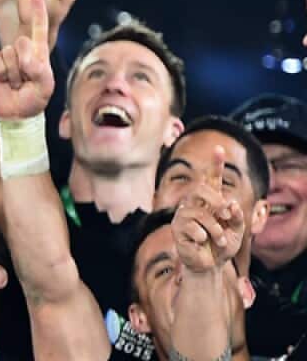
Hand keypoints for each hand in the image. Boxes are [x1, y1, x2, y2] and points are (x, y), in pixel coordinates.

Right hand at [0, 0, 54, 118]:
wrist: (15, 111)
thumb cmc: (34, 97)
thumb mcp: (45, 86)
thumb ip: (39, 70)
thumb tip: (24, 58)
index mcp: (39, 50)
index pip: (39, 26)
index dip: (38, 9)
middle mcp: (22, 48)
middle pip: (23, 42)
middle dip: (25, 64)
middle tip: (26, 80)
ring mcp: (7, 53)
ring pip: (9, 54)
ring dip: (13, 74)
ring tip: (16, 83)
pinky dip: (0, 73)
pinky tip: (4, 80)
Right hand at [173, 146, 244, 272]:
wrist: (210, 266)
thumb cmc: (223, 246)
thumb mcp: (237, 231)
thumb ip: (236, 217)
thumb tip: (231, 204)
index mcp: (210, 202)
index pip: (211, 180)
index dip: (215, 164)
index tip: (218, 148)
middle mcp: (194, 204)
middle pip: (201, 189)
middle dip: (217, 200)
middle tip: (226, 213)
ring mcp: (183, 215)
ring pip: (199, 212)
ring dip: (215, 228)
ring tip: (219, 239)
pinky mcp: (177, 228)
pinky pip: (191, 226)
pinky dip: (203, 236)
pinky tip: (202, 242)